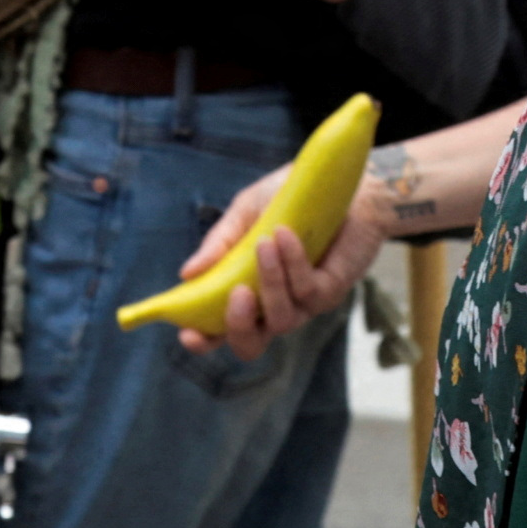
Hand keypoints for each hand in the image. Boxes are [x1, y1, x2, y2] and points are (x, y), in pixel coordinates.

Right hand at [171, 167, 388, 362]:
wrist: (340, 182)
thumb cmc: (290, 200)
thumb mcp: (245, 213)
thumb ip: (220, 244)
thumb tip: (186, 274)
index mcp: (246, 291)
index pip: (220, 330)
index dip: (203, 340)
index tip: (187, 334)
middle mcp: (274, 305)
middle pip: (251, 345)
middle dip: (238, 328)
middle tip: (237, 294)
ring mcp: (304, 303)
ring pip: (281, 319)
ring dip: (270, 282)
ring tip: (264, 243)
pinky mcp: (331, 290)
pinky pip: (308, 291)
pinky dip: (293, 263)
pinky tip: (284, 235)